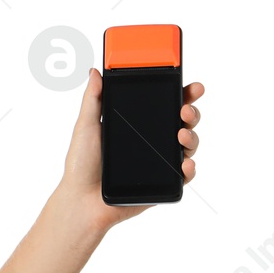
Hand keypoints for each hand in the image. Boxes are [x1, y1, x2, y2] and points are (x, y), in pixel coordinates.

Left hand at [59, 69, 204, 230]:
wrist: (82, 201)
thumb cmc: (81, 165)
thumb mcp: (86, 126)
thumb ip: (93, 99)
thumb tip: (95, 72)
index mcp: (137, 124)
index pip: (164, 103)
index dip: (181, 93)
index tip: (190, 85)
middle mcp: (151, 141)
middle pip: (182, 121)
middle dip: (191, 111)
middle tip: (185, 110)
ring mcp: (159, 162)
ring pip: (188, 145)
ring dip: (192, 136)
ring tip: (181, 134)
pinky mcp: (163, 183)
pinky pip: (184, 174)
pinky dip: (189, 168)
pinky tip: (184, 163)